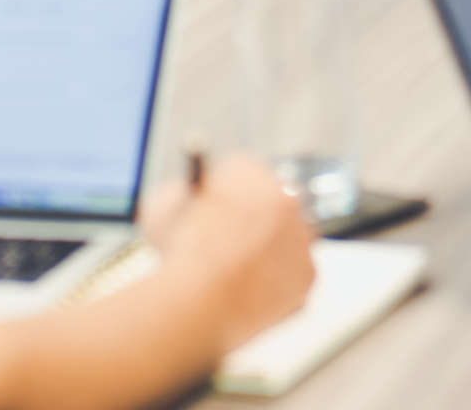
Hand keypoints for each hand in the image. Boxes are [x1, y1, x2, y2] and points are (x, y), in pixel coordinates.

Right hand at [142, 155, 316, 349]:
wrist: (200, 298)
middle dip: (257, 221)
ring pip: (288, 242)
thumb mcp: (162, 209)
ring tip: (243, 278)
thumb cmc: (175, 253)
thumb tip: (185, 196)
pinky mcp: (308, 274)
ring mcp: (301, 235)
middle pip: (272, 204)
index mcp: (248, 170)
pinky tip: (253, 299)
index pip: (243, 174)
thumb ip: (179, 195)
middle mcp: (283, 195)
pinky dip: (276, 290)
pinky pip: (292, 280)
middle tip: (238, 242)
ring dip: (271, 255)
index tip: (221, 210)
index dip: (228, 195)